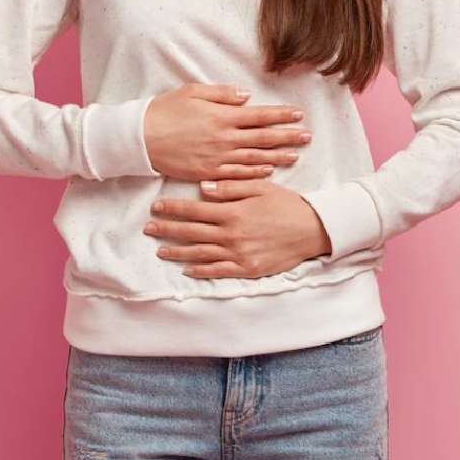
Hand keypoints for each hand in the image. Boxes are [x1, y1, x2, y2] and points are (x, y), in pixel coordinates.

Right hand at [143, 81, 310, 182]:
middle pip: (263, 138)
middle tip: (307, 136)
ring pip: (255, 159)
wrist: (141, 138)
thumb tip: (246, 97)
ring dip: (277, 156)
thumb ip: (222, 94)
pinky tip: (269, 171)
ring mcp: (217, 159)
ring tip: (295, 155)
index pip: (260, 116)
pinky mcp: (208, 173)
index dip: (281, 115)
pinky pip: (237, 175)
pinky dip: (255, 173)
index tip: (298, 114)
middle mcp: (224, 139)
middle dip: (288, 136)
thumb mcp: (193, 92)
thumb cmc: (165, 110)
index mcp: (222, 117)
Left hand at [143, 177, 332, 278]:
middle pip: (192, 232)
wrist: (312, 229)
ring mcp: (239, 255)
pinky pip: (218, 271)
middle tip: (148, 228)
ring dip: (178, 252)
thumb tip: (202, 188)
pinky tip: (187, 268)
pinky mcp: (247, 269)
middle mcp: (232, 235)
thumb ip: (229, 188)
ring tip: (160, 249)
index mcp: (232, 212)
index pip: (194, 210)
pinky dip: (200, 270)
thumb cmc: (286, 204)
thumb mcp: (259, 188)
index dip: (173, 209)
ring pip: (200, 254)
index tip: (155, 207)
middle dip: (167, 229)